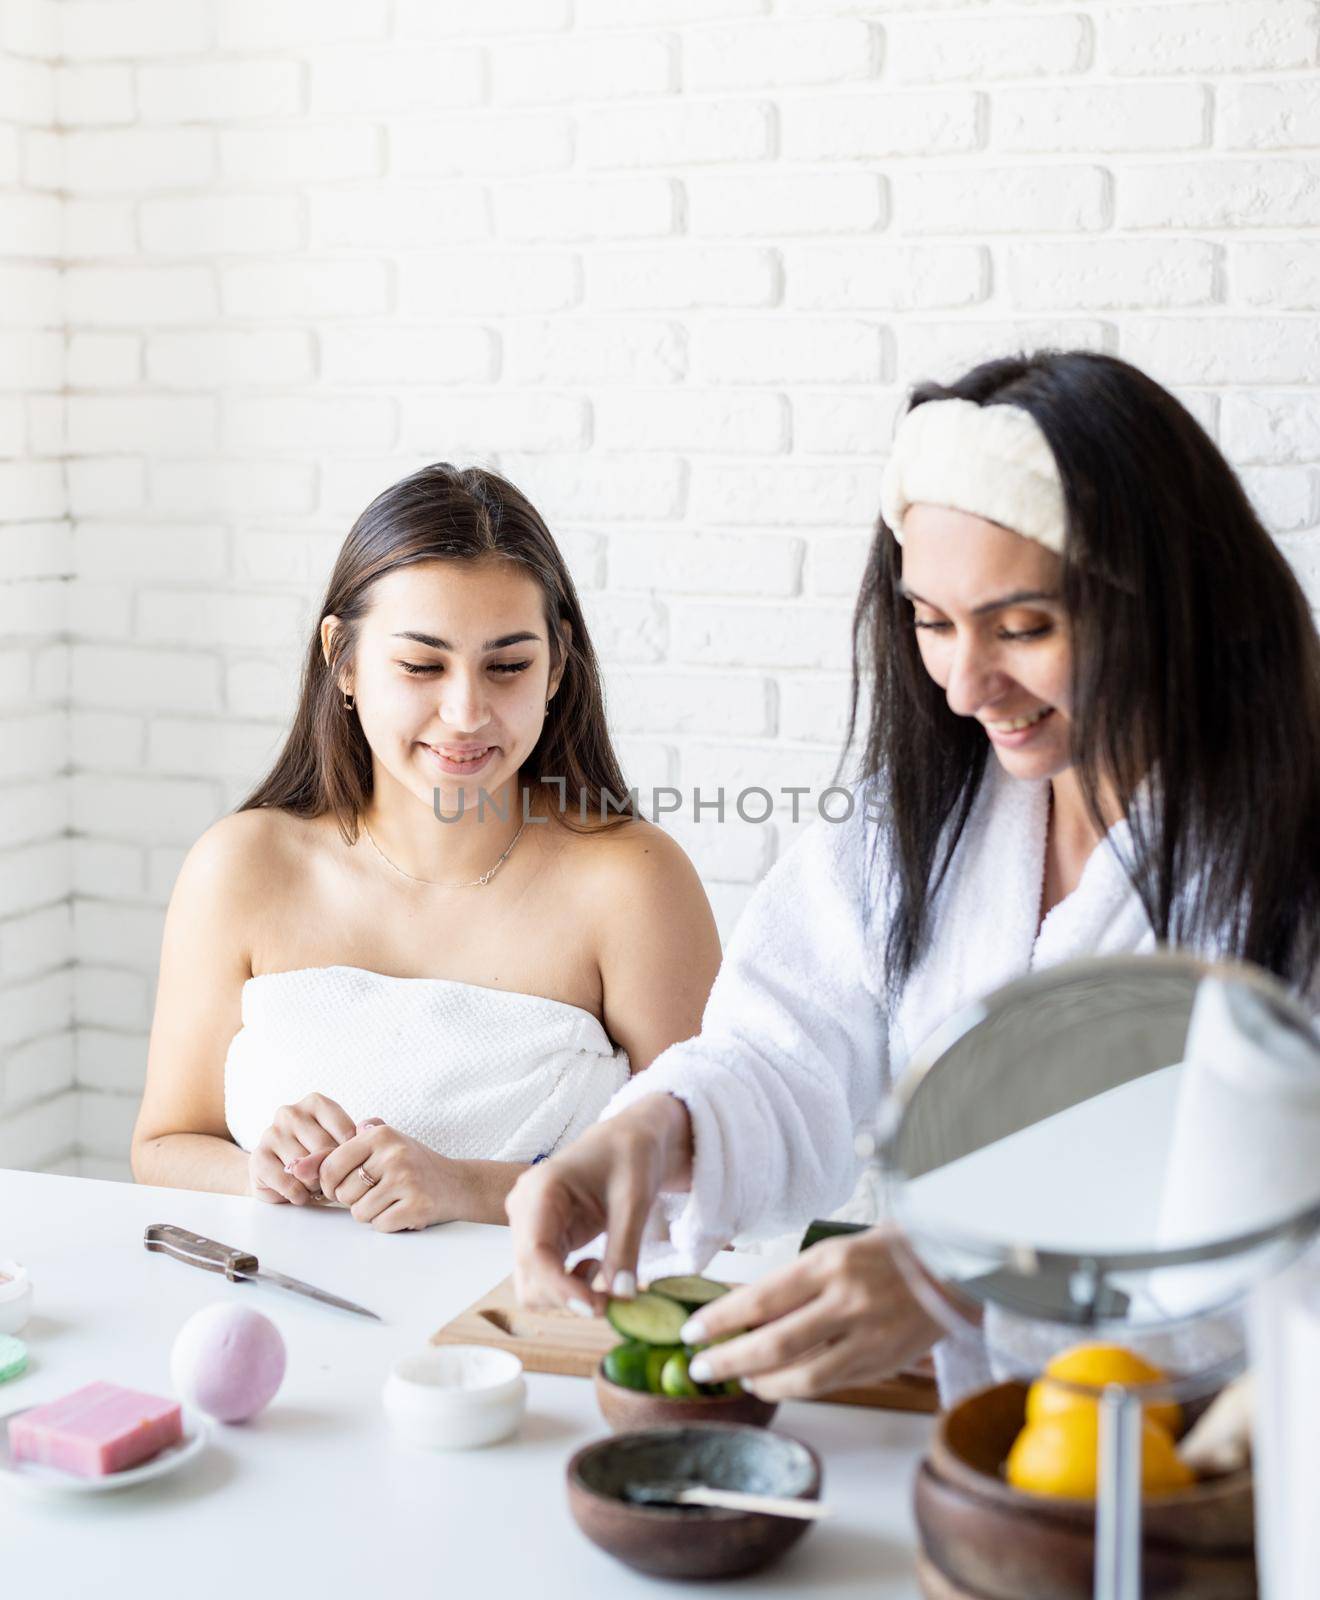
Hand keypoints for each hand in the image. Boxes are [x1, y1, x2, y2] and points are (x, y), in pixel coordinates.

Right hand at [247, 1093, 357, 1205]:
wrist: (274, 1173)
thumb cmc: (315, 1157)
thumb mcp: (338, 1143)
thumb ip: (356, 1137)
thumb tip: (365, 1132)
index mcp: (315, 1103)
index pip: (347, 1133)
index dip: (351, 1157)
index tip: (349, 1166)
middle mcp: (290, 1113)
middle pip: (325, 1150)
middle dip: (332, 1173)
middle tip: (330, 1181)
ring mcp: (271, 1133)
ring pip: (307, 1168)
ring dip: (314, 1186)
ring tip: (313, 1185)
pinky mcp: (258, 1157)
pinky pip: (289, 1183)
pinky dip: (299, 1195)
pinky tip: (300, 1193)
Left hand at [301, 1121, 474, 1232]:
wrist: (456, 1184)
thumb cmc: (410, 1165)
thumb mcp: (376, 1149)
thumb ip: (333, 1155)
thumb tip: (295, 1167)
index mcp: (379, 1134)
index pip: (330, 1166)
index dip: (330, 1184)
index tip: (346, 1184)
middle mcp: (393, 1153)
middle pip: (342, 1193)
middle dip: (354, 1199)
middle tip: (379, 1190)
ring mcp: (407, 1180)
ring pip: (359, 1212)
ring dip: (372, 1212)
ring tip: (392, 1199)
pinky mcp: (417, 1205)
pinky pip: (379, 1225)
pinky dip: (388, 1223)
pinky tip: (403, 1210)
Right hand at [506, 1093, 693, 1315]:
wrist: (629, 1139)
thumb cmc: (631, 1155)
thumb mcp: (635, 1198)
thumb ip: (625, 1247)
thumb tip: (621, 1296)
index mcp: (541, 1190)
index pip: (535, 1254)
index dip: (561, 1289)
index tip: (598, 1309)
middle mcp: (525, 1210)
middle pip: (530, 1278)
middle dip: (568, 1297)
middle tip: (613, 1299)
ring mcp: (529, 1226)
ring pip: (534, 1285)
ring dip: (569, 1296)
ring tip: (606, 1276)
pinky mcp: (542, 1238)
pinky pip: (546, 1277)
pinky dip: (570, 1287)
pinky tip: (597, 1267)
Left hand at [677, 1227, 942, 1401]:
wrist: (955, 1263)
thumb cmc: (889, 1250)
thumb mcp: (838, 1249)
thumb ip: (798, 1280)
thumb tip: (745, 1308)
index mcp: (830, 1262)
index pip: (762, 1298)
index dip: (721, 1320)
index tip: (692, 1332)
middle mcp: (847, 1300)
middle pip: (774, 1343)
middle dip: (729, 1358)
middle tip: (700, 1366)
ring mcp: (868, 1336)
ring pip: (802, 1375)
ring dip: (761, 1382)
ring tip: (737, 1378)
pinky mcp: (884, 1362)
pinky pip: (831, 1384)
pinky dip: (796, 1388)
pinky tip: (776, 1384)